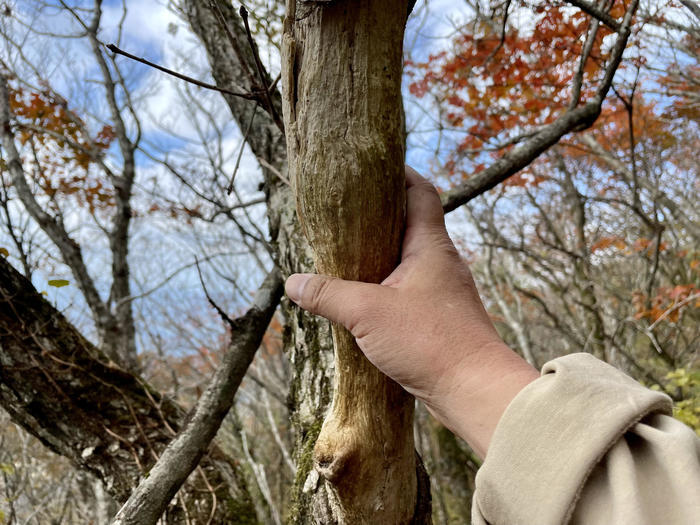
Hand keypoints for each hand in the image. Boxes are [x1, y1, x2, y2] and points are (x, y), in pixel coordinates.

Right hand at [285, 166, 537, 456]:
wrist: (474, 389)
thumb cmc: (430, 342)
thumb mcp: (368, 314)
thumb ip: (328, 295)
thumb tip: (292, 282)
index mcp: (431, 246)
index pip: (422, 193)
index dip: (401, 174)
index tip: (375, 166)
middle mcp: (442, 262)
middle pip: (414, 224)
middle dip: (382, 216)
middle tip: (348, 213)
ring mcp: (444, 290)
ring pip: (411, 260)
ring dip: (385, 255)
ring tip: (350, 255)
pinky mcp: (442, 317)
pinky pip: (412, 289)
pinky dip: (389, 286)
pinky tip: (367, 299)